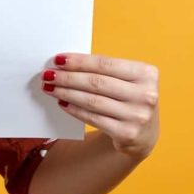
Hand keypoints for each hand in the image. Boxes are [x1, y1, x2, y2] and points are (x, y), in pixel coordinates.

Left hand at [42, 53, 159, 159]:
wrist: (144, 134)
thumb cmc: (128, 98)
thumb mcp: (127, 80)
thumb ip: (104, 70)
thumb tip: (65, 63)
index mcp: (146, 73)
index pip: (105, 64)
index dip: (79, 61)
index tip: (58, 59)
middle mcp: (146, 94)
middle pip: (96, 82)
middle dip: (68, 78)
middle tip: (48, 74)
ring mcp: (138, 116)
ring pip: (92, 101)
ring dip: (66, 93)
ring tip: (50, 88)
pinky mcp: (127, 134)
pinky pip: (93, 118)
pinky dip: (74, 110)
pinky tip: (62, 103)